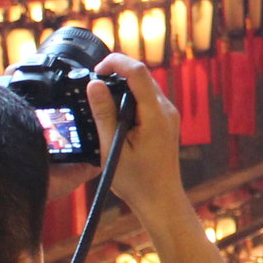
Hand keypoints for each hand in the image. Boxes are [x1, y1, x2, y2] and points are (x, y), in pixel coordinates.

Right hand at [84, 53, 189, 222]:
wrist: (160, 200)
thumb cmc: (137, 180)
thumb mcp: (112, 147)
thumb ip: (104, 113)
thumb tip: (94, 84)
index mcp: (156, 114)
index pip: (138, 71)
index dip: (115, 63)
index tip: (96, 71)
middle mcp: (166, 110)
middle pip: (142, 75)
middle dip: (117, 73)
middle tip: (94, 86)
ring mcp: (168, 115)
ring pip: (144, 86)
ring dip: (123, 87)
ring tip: (101, 101)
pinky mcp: (165, 121)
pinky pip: (147, 99)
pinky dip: (129, 99)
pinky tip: (115, 114)